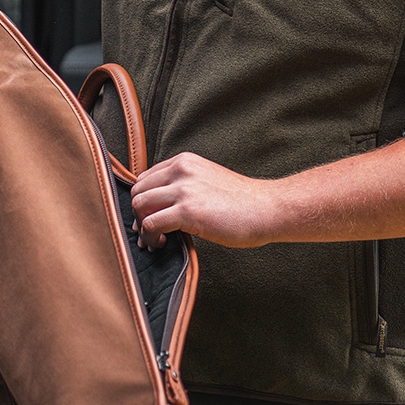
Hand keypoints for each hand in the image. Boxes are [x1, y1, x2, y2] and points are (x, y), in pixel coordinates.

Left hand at [129, 153, 277, 248]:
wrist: (267, 208)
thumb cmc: (243, 201)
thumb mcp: (207, 180)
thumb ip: (184, 186)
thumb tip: (161, 206)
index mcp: (185, 162)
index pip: (146, 178)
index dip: (144, 200)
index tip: (148, 217)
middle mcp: (180, 170)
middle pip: (138, 191)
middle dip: (138, 214)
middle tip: (148, 232)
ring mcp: (183, 189)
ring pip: (139, 206)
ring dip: (142, 227)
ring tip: (154, 240)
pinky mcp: (187, 211)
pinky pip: (151, 224)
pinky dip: (151, 237)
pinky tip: (162, 243)